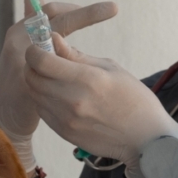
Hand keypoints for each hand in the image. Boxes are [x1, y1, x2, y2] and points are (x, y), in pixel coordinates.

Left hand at [0, 0, 117, 169]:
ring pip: (34, 94)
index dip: (35, 50)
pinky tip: (60, 96)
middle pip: (31, 77)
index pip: (41, 60)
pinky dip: (45, 100)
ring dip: (38, 82)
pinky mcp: (64, 132)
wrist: (146, 138)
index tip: (40, 46)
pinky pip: (42, 111)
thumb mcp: (110, 68)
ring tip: (54, 78)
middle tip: (45, 61)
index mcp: (87, 79)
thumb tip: (54, 39)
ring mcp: (66, 119)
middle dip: (33, 65)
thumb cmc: (133, 98)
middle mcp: (72, 100)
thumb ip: (77, 56)